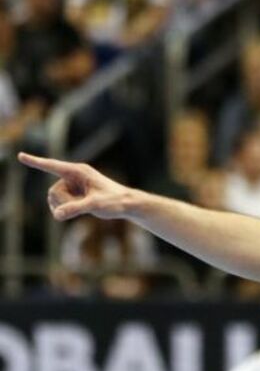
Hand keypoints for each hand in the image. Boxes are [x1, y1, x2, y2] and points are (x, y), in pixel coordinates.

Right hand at [19, 153, 133, 221]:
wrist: (127, 204)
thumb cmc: (115, 201)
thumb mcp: (95, 205)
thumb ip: (75, 209)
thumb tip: (57, 215)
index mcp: (79, 171)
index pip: (52, 166)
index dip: (36, 162)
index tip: (20, 155)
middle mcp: (74, 175)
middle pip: (53, 192)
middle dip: (63, 202)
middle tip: (84, 205)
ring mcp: (73, 184)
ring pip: (55, 199)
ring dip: (66, 206)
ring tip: (85, 206)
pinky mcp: (74, 192)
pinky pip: (60, 203)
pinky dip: (66, 209)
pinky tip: (82, 208)